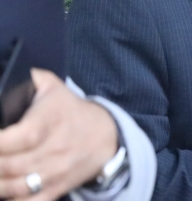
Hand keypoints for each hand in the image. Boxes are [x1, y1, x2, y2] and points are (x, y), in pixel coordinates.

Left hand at [0, 69, 118, 200]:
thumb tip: (9, 75)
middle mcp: (52, 150)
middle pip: (8, 167)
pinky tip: (4, 189)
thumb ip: (29, 79)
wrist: (107, 136)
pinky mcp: (55, 190)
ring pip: (13, 188)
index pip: (19, 137)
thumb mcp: (53, 88)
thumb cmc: (71, 111)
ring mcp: (53, 174)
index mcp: (49, 122)